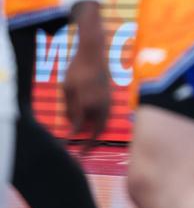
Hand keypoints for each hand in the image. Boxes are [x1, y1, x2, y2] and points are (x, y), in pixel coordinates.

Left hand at [64, 1, 110, 151]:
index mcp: (88, 104)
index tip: (68, 146)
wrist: (94, 53)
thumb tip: (73, 126)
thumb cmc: (77, 70)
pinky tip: (94, 125)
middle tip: (83, 154)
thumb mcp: (67, 90)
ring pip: (105, 123)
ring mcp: (108, 100)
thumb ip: (71, 110)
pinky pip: (107, 114)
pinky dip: (101, 123)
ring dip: (98, 134)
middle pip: (98, 130)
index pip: (81, 128)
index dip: (74, 138)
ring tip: (89, 143)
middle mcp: (101, 105)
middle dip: (91, 144)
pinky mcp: (111, 96)